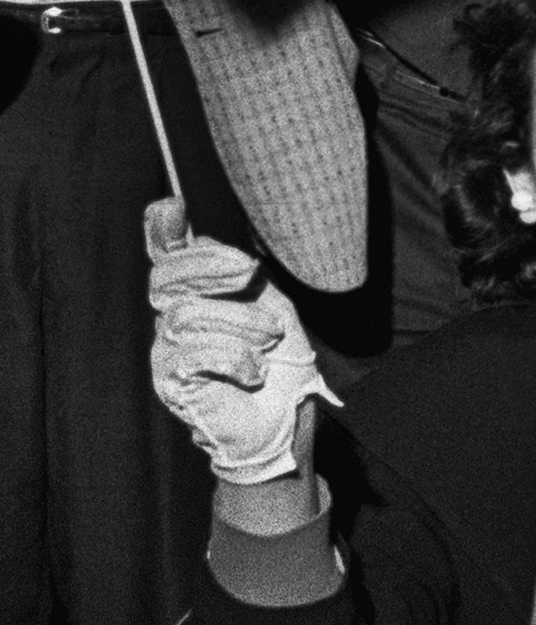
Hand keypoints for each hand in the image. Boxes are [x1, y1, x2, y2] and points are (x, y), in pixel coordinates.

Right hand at [143, 201, 333, 485]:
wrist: (285, 418)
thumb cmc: (279, 360)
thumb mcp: (268, 304)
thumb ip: (236, 273)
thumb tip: (201, 239)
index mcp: (195, 296)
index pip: (167, 259)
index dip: (162, 232)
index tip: (171, 206)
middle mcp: (171, 320)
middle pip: (167, 278)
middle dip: (211, 268)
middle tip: (250, 273)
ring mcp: (166, 352)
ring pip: (188, 316)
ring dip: (242, 326)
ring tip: (269, 343)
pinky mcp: (171, 383)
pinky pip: (192, 354)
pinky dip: (234, 358)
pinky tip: (253, 372)